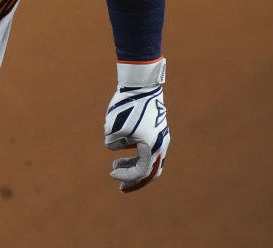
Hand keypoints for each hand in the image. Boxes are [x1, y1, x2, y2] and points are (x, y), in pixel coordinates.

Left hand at [103, 59, 169, 192]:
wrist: (141, 84)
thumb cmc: (127, 106)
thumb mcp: (113, 127)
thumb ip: (113, 142)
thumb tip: (114, 146)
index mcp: (152, 147)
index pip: (141, 171)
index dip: (126, 176)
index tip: (111, 174)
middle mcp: (160, 144)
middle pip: (150, 172)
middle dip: (135, 181)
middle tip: (121, 188)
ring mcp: (160, 136)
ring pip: (150, 160)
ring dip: (133, 166)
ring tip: (115, 165)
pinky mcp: (156, 129)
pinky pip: (148, 148)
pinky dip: (136, 154)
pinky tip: (121, 150)